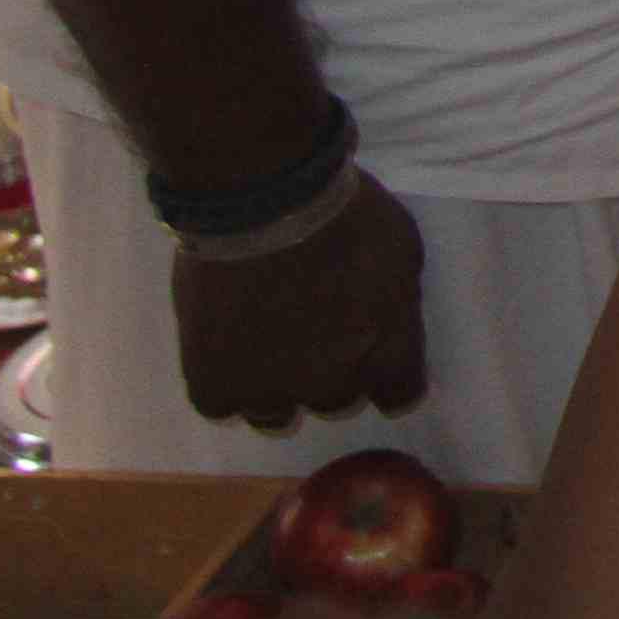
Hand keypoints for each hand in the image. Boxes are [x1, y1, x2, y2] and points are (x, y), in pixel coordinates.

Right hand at [171, 173, 429, 429]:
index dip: (385, 375)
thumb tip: (385, 320)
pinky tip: (221, 347)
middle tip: (309, 331)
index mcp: (387, 352)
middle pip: (338, 400)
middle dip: (330, 372)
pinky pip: (222, 404)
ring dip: (274, 387)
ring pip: (276, 414)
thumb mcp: (403, 251)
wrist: (265, 204)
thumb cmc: (345, 214)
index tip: (370, 354)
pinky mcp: (215, 386)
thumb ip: (396, 301)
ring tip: (260, 345)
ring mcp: (272, 391)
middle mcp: (334, 384)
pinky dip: (223, 381)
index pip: (399, 394)